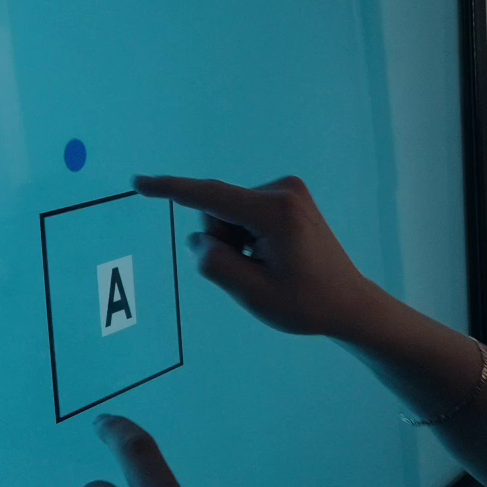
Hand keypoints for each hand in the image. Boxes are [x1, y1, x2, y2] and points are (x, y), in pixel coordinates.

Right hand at [134, 174, 384, 339]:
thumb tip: (199, 239)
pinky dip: (247, 236)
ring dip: (236, 241)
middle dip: (221, 240)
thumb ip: (216, 264)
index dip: (170, 190)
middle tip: (255, 270)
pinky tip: (274, 256)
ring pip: (229, 213)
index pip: (210, 197)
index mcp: (275, 212)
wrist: (348, 303)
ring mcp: (289, 191)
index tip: (138, 183)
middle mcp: (284, 191)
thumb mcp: (253, 294)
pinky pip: (245, 212)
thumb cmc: (305, 304)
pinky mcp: (289, 196)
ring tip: (269, 265)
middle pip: (218, 209)